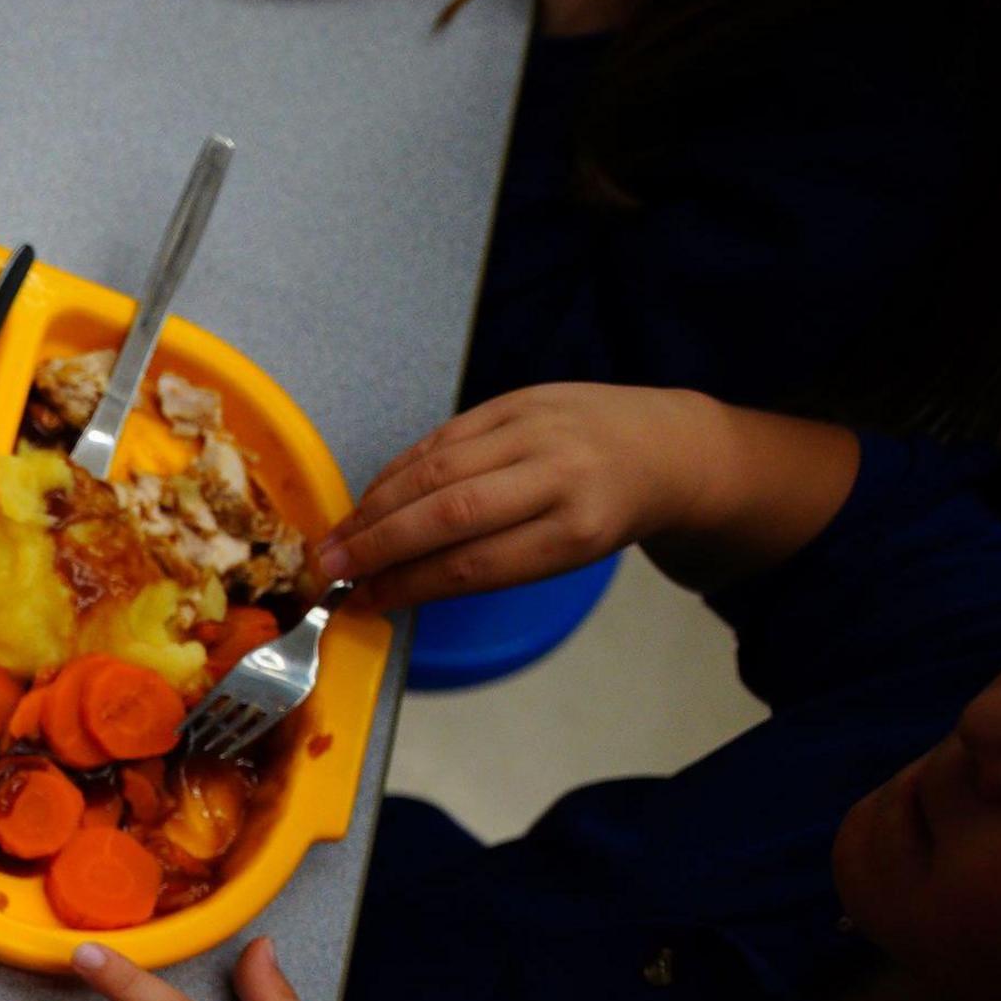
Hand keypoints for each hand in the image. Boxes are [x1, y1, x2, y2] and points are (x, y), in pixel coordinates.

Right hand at [315, 385, 858, 607]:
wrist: (670, 445)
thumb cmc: (609, 513)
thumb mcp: (569, 553)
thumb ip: (492, 565)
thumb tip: (396, 586)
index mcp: (579, 529)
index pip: (477, 564)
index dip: (410, 585)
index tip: (362, 602)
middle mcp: (560, 474)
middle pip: (452, 513)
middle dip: (380, 544)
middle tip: (329, 569)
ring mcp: (538, 428)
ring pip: (438, 468)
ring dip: (376, 505)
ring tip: (338, 537)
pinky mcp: (519, 398)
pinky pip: (444, 435)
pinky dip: (399, 468)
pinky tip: (370, 496)